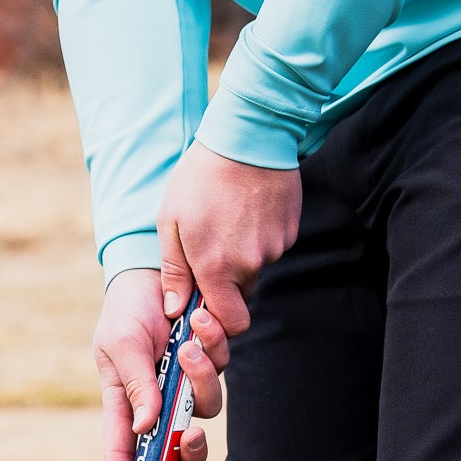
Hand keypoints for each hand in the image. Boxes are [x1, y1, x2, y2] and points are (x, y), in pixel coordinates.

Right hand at [92, 266, 230, 460]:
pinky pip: (221, 371)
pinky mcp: (209, 363)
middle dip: (188, 446)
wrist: (155, 270)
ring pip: (207, 408)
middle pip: (178, 446)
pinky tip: (202, 320)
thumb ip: (135, 385)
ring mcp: (185, 384)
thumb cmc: (127, 311)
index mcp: (126, 404)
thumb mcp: (120, 345)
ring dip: (203, 379)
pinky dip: (215, 349)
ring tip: (189, 342)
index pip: (124, 453)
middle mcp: (158, 402)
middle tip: (190, 432)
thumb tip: (146, 428)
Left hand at [157, 139, 300, 338]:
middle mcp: (250, 264)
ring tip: (226, 217)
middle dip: (225, 282)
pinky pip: (271, 247)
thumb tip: (175, 309)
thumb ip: (174, 271)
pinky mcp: (289, 232)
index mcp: (216, 267)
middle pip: (241, 294)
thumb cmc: (200, 178)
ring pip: (256, 269)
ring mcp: (274, 248)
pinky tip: (245, 209)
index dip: (218, 319)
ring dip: (241, 256)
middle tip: (209, 246)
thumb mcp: (171, 220)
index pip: (230, 323)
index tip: (203, 302)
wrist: (248, 137)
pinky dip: (258, 237)